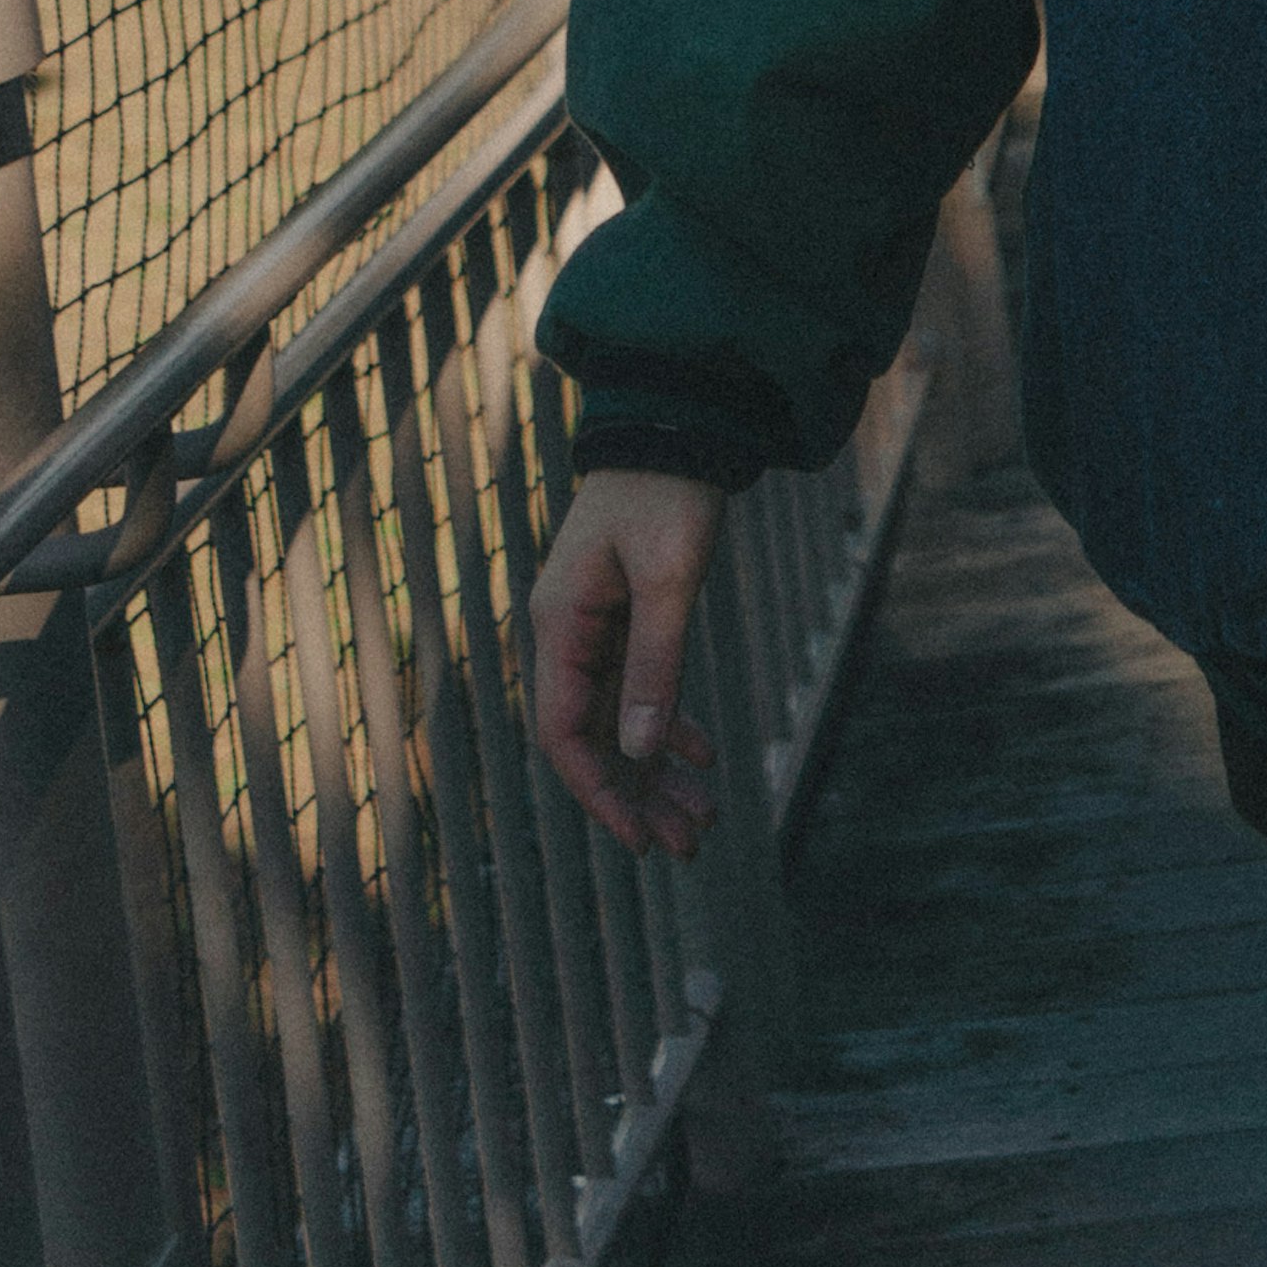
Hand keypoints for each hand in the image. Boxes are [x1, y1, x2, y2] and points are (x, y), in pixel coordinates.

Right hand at [530, 468, 727, 856]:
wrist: (676, 422)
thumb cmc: (668, 492)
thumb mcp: (669, 577)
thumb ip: (656, 662)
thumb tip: (642, 752)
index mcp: (560, 625)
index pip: (565, 734)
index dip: (601, 792)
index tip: (642, 838)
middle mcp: (566, 633)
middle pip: (594, 739)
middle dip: (638, 795)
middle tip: (689, 844)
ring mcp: (593, 626)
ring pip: (619, 721)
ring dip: (658, 770)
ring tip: (705, 817)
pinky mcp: (622, 616)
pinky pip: (637, 689)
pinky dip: (668, 724)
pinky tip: (703, 755)